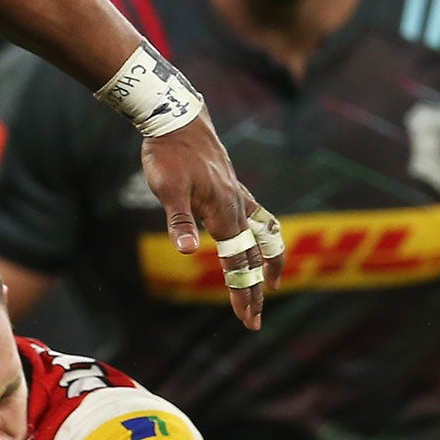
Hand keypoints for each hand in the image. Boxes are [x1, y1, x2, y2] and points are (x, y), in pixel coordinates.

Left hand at [141, 120, 282, 329]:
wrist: (178, 119)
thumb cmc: (169, 154)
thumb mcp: (167, 189)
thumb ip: (179, 220)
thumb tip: (187, 250)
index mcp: (224, 214)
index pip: (237, 263)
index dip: (242, 291)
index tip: (247, 319)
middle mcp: (237, 207)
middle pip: (251, 256)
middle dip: (253, 289)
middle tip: (254, 320)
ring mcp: (237, 196)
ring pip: (261, 236)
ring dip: (267, 262)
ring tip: (271, 283)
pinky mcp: (232, 185)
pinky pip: (256, 215)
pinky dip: (260, 233)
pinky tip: (254, 239)